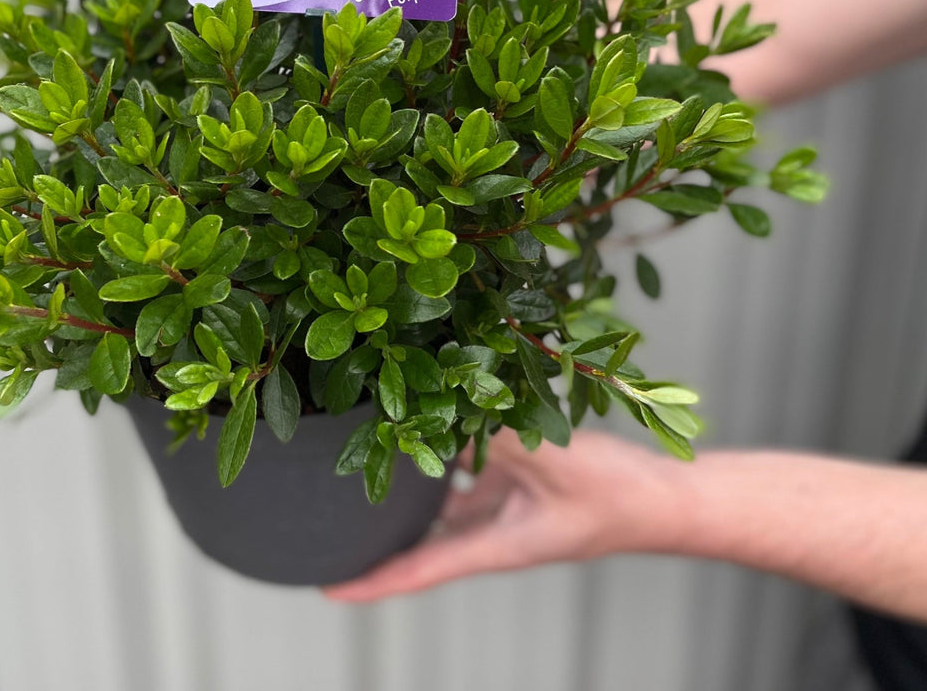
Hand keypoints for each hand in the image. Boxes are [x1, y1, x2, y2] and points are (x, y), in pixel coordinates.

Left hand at [325, 428, 681, 601]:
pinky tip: (431, 429)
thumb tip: (445, 409)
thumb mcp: (554, 460)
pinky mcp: (521, 481)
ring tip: (364, 473)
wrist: (668, 498)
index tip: (327, 586)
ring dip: (411, 492)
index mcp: (497, 545)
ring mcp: (507, 507)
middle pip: (423, 541)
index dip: (373, 580)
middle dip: (380, 537)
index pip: (421, 570)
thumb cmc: (620, 495)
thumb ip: (499, 435)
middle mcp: (494, 530)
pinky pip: (471, 471)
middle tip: (332, 525)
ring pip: (444, 505)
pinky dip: (447, 454)